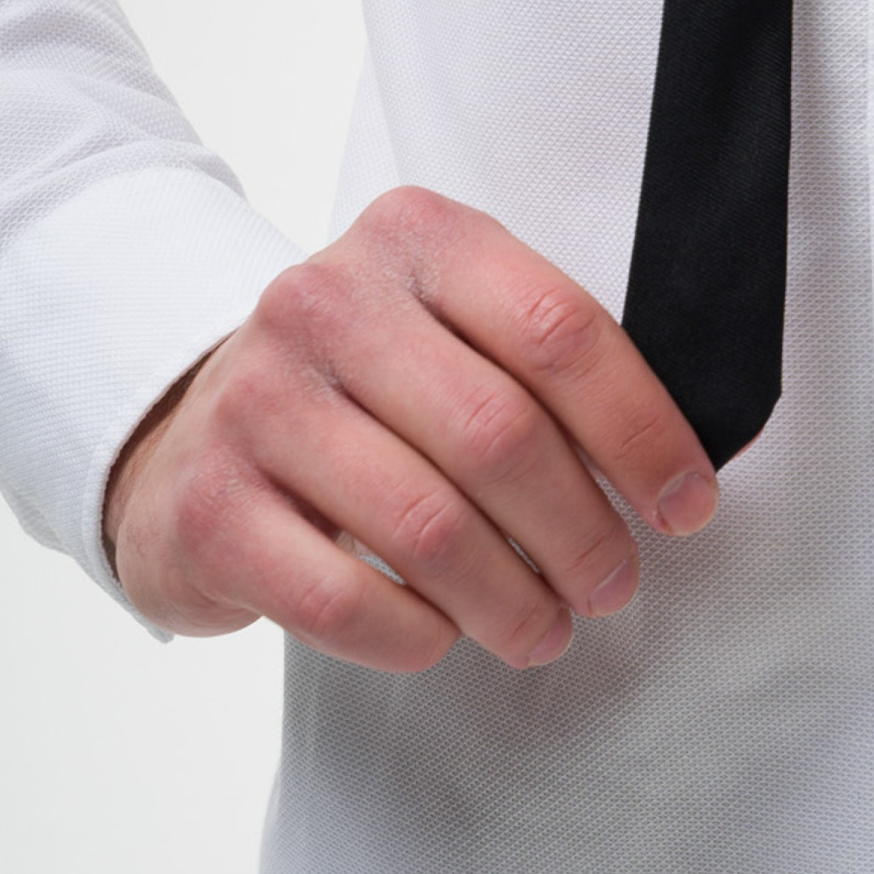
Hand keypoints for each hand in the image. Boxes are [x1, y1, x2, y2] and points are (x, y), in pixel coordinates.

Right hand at [103, 186, 716, 673]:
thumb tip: (674, 472)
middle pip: (499, 434)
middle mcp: (327, 301)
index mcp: (415, 238)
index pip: (558, 330)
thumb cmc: (365, 389)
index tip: (687, 505)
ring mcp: (256, 399)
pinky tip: (442, 636)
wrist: (186, 435)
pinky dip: (414, 634)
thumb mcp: (450, 326)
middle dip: (581, 530)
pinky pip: (341, 599)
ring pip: (428, 527)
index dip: (641, 429)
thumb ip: (542, 366)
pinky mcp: (207, 505)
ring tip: (547, 629)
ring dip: (512, 599)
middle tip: (615, 584)